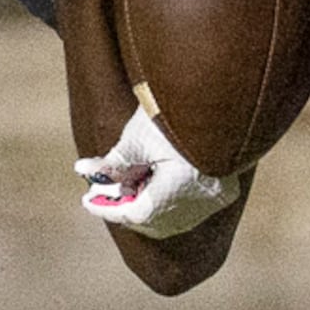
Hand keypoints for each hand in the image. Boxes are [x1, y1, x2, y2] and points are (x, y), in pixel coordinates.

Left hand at [78, 107, 247, 236]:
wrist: (214, 87)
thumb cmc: (173, 109)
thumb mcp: (137, 137)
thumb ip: (112, 162)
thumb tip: (83, 170)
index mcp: (180, 189)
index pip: (136, 215)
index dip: (108, 209)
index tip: (88, 199)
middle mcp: (202, 202)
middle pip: (155, 222)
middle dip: (127, 209)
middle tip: (106, 192)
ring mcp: (217, 199)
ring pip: (174, 219)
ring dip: (148, 208)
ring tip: (129, 185)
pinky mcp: (226, 191)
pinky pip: (193, 208)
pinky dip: (170, 202)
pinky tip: (156, 183)